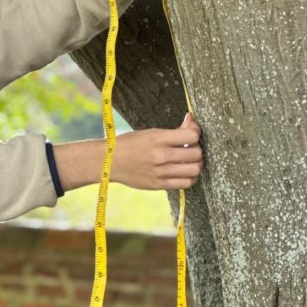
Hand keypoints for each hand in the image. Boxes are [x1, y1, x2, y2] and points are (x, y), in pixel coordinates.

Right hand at [53, 114, 203, 190]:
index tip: (192, 130)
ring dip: (196, 164)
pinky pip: (186, 183)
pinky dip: (190, 177)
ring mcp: (160, 172)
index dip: (196, 131)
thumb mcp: (149, 132)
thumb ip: (172, 131)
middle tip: (190, 146)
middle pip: (196, 153)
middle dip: (197, 148)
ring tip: (189, 160)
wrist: (109, 162)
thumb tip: (191, 122)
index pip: (191, 135)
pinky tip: (184, 171)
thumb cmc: (130, 144)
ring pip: (194, 169)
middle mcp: (160, 156)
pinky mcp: (159, 185)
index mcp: (157, 138)